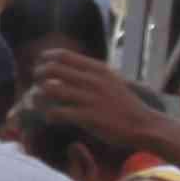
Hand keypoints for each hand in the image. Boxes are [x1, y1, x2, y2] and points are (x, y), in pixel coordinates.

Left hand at [22, 47, 179, 171]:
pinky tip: (50, 118)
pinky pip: (57, 112)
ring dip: (38, 96)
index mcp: (97, 69)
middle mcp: (92, 80)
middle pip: (52, 69)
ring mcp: (89, 98)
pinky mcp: (88, 117)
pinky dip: (49, 114)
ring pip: (50, 90)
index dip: (46, 59)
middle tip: (36, 85)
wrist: (143, 125)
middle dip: (38, 76)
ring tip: (38, 103)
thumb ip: (92, 73)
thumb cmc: (125, 105)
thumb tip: (72, 67)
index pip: (63, 56)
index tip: (40, 65)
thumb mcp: (111, 80)